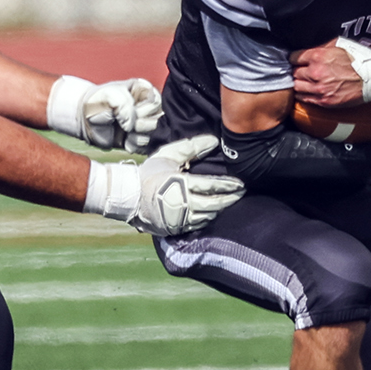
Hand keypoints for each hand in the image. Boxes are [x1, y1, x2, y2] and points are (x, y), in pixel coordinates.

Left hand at [79, 78, 162, 152]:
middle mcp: (148, 107)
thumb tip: (132, 126)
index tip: (127, 111)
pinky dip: (135, 146)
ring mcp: (145, 124)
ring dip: (138, 136)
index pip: (156, 103)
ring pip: (155, 134)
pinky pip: (147, 147)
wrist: (85, 118)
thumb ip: (124, 105)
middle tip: (124, 124)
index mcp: (144, 91)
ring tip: (124, 132)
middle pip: (158, 120)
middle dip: (141, 125)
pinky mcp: (140, 139)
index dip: (143, 110)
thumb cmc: (97, 102)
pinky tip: (125, 141)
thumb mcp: (109, 95)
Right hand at [85, 135, 244, 234]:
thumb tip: (213, 141)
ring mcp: (179, 219)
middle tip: (242, 193)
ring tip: (229, 202)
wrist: (128, 196)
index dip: (229, 185)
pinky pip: (197, 225)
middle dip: (230, 199)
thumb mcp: (168, 155)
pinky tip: (213, 213)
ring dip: (221, 209)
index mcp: (181, 185)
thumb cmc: (149, 174)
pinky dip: (208, 219)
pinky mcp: (175, 228)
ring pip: (208, 216)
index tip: (241, 183)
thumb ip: (191, 147)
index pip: (212, 186)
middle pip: (214, 204)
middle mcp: (183, 204)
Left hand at [291, 44, 364, 107]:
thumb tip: (310, 48)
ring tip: (303, 81)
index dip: (294, 58)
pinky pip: (304, 98)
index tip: (296, 60)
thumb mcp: (339, 45)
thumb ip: (322, 47)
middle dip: (297, 71)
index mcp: (318, 56)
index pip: (294, 57)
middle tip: (301, 71)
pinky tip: (306, 91)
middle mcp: (316, 72)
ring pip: (296, 86)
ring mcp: (319, 88)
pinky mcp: (324, 101)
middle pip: (294, 72)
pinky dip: (302, 94)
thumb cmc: (358, 60)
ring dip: (298, 83)